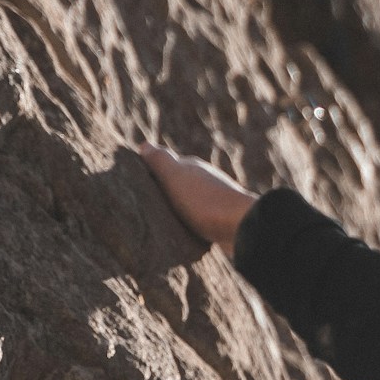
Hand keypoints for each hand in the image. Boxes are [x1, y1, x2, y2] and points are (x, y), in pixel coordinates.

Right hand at [138, 145, 256, 254]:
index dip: (153, 174)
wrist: (243, 228)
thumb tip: (144, 145)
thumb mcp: (176, 177)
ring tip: (161, 223)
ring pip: (191, 203)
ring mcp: (217, 202)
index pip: (168, 166)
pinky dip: (191, 225)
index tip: (136, 185)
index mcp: (193, 168)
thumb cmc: (205, 201)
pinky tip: (184, 235)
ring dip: (179, 210)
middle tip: (145, 206)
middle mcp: (206, 182)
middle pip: (180, 184)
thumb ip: (161, 161)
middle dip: (165, 192)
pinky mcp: (223, 223)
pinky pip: (201, 222)